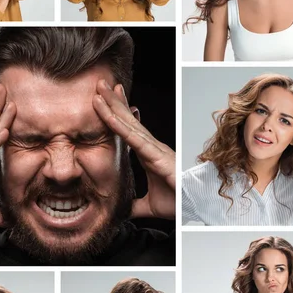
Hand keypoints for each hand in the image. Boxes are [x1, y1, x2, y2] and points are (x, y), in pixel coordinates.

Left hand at [93, 80, 174, 219]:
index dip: (116, 114)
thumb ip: (135, 205)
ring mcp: (153, 148)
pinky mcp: (156, 155)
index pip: (128, 130)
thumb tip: (123, 208)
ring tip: (99, 90)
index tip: (104, 100)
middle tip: (99, 83)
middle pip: (128, 120)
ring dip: (112, 106)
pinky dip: (119, 125)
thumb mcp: (149, 206)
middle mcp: (150, 147)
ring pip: (128, 123)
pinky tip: (107, 115)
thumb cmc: (178, 202)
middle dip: (113, 101)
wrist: (193, 209)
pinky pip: (133, 137)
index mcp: (147, 154)